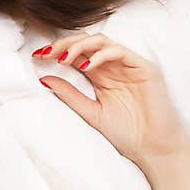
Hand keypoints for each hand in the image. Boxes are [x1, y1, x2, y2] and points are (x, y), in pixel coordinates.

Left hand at [31, 32, 189, 166]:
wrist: (153, 148)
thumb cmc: (126, 132)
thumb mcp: (89, 112)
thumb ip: (69, 94)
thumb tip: (43, 78)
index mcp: (99, 75)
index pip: (75, 53)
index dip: (56, 51)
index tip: (37, 57)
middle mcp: (112, 66)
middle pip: (85, 42)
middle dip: (64, 44)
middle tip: (47, 53)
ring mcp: (128, 65)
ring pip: (101, 41)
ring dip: (79, 46)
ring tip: (63, 59)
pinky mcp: (144, 68)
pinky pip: (120, 51)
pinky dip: (101, 55)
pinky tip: (86, 66)